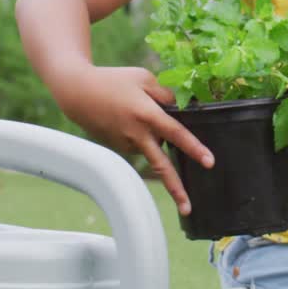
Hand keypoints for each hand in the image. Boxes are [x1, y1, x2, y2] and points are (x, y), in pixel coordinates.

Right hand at [56, 65, 213, 215]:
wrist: (78, 93)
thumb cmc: (113, 80)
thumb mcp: (143, 79)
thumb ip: (165, 95)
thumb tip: (179, 110)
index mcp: (147, 114)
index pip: (176, 134)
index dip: (194, 148)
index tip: (209, 162)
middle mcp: (137, 135)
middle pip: (161, 166)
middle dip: (176, 189)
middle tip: (188, 209)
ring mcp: (126, 144)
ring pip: (152, 147)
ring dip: (154, 136)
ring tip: (132, 108)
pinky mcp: (118, 148)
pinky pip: (140, 144)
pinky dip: (142, 135)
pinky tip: (127, 117)